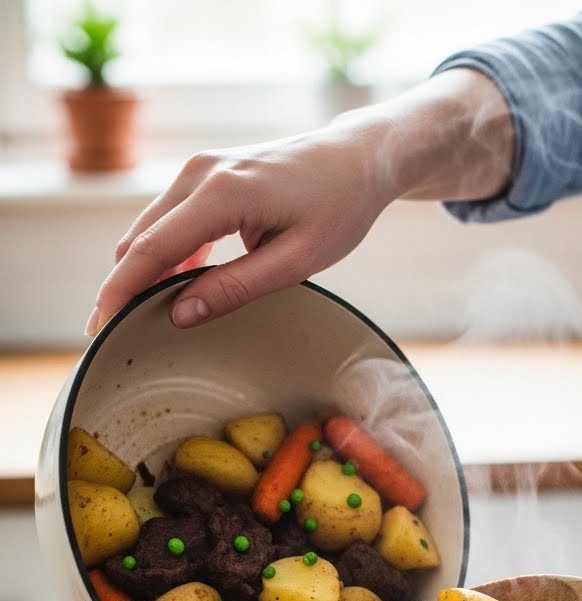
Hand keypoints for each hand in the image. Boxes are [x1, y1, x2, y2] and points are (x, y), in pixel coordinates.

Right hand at [87, 70, 512, 333]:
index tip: (100, 326)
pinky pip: (169, 221)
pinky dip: (162, 255)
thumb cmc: (337, 208)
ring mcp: (200, 169)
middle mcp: (200, 173)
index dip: (121, 291)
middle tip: (112, 335)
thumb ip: (235, 289)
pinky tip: (168, 289)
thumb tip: (180, 314)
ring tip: (134, 318)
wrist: (356, 159)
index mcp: (222, 193)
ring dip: (140, 272)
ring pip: (149, 230)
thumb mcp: (295, 262)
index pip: (153, 249)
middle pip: (139, 240)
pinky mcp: (206, 175)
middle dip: (121, 288)